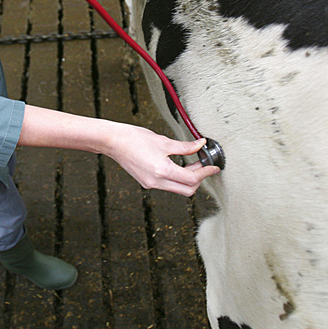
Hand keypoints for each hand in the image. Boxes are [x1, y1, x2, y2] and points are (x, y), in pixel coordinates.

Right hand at [104, 125, 220, 196]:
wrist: (114, 141)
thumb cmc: (134, 138)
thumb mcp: (164, 141)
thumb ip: (185, 146)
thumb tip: (200, 145)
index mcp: (162, 171)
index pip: (192, 179)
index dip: (206, 173)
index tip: (214, 167)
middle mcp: (156, 182)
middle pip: (187, 190)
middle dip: (199, 179)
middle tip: (204, 165)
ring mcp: (150, 184)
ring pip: (177, 189)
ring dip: (188, 179)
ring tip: (192, 163)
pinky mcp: (146, 182)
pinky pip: (167, 185)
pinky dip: (177, 178)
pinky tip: (178, 166)